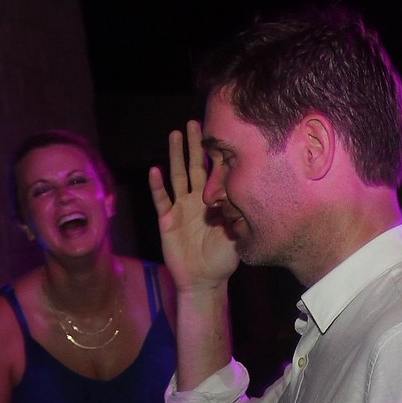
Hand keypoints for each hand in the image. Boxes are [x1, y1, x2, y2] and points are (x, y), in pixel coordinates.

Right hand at [149, 121, 239, 293]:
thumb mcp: (237, 234)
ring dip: (176, 155)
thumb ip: (239, 215)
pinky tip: (155, 170)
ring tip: (175, 134)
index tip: (221, 133)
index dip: (217, 155)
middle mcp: (196, 200)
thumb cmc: (222, 259)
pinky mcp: (167, 220)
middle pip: (195, 166)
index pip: (215, 173)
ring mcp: (180, 208)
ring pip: (177, 176)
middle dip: (195, 145)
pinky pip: (161, 200)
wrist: (204, 280)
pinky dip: (157, 185)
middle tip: (194, 122)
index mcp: (214, 202)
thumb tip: (246, 196)